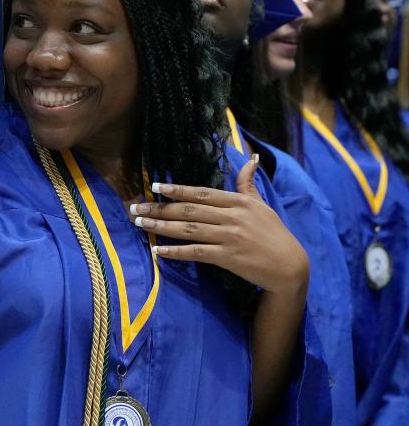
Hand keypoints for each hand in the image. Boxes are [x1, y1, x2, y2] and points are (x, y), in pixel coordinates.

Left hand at [130, 158, 308, 295]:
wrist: (290, 266)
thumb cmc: (274, 233)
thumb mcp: (262, 205)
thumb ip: (248, 184)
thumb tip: (251, 159)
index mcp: (238, 202)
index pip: (201, 193)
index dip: (177, 190)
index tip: (155, 187)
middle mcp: (232, 216)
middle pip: (189, 210)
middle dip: (159, 208)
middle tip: (135, 208)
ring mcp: (229, 237)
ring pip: (188, 229)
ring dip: (161, 226)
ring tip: (140, 224)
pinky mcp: (228, 257)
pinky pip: (196, 252)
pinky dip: (176, 251)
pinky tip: (159, 250)